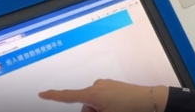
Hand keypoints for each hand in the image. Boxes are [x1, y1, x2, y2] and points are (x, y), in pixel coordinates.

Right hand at [40, 81, 168, 111]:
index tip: (42, 94)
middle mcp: (98, 86)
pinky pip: (104, 99)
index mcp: (93, 94)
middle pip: (85, 106)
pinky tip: (119, 108)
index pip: (68, 96)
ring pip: (95, 104)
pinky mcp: (113, 86)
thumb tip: (88, 109)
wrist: (152, 100)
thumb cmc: (130, 109)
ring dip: (101, 111)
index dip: (54, 96)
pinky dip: (107, 106)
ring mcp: (106, 85)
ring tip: (117, 111)